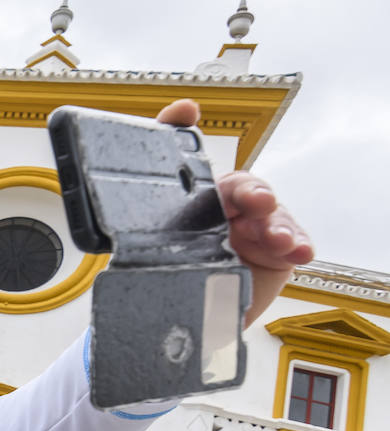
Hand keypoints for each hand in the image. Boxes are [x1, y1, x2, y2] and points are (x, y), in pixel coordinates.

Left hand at [155, 100, 313, 325]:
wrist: (181, 317)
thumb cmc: (171, 274)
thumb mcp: (143, 244)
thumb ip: (131, 206)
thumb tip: (137, 154)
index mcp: (192, 199)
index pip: (189, 159)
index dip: (183, 131)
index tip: (185, 114)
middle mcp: (224, 207)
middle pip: (242, 187)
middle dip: (251, 190)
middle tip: (255, 202)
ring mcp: (253, 228)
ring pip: (271, 215)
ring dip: (278, 223)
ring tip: (278, 239)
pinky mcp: (276, 253)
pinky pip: (292, 243)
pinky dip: (299, 243)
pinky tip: (299, 250)